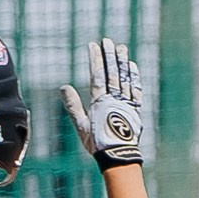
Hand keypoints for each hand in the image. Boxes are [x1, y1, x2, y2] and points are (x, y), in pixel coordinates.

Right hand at [60, 38, 147, 168]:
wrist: (118, 156)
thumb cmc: (97, 143)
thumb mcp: (81, 125)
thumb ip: (73, 105)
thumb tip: (64, 87)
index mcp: (99, 102)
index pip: (97, 76)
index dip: (95, 59)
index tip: (93, 46)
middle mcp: (113, 99)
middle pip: (112, 73)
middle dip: (109, 56)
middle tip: (107, 41)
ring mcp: (125, 103)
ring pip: (124, 78)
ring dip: (122, 62)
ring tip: (121, 48)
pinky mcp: (135, 109)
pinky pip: (135, 90)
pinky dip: (134, 77)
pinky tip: (132, 66)